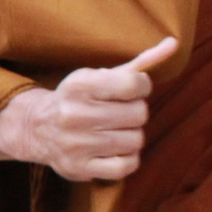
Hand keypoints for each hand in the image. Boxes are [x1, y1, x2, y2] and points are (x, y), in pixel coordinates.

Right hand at [0, 37, 176, 181]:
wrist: (37, 128)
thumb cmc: (81, 98)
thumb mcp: (103, 75)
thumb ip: (141, 61)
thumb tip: (174, 43)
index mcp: (79, 85)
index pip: (134, 83)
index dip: (141, 87)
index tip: (131, 90)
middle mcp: (74, 114)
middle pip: (139, 114)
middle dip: (136, 113)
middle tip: (120, 113)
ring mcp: (75, 144)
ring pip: (136, 141)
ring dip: (132, 136)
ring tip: (115, 131)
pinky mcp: (78, 168)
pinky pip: (126, 166)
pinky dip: (127, 159)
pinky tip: (114, 150)